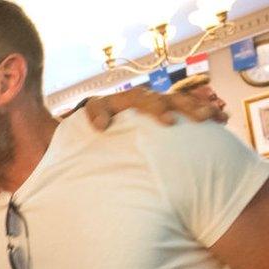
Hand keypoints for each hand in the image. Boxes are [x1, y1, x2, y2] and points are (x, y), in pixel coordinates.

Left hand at [84, 86, 225, 130]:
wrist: (104, 107)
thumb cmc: (98, 112)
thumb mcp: (93, 111)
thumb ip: (96, 115)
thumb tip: (101, 125)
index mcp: (135, 97)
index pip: (148, 101)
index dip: (159, 110)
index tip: (169, 122)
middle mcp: (153, 97)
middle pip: (173, 99)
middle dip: (189, 107)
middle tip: (202, 118)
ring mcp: (163, 102)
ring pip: (186, 102)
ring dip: (202, 108)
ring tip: (219, 117)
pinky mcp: (170, 109)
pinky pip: (191, 108)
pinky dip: (206, 111)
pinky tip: (221, 120)